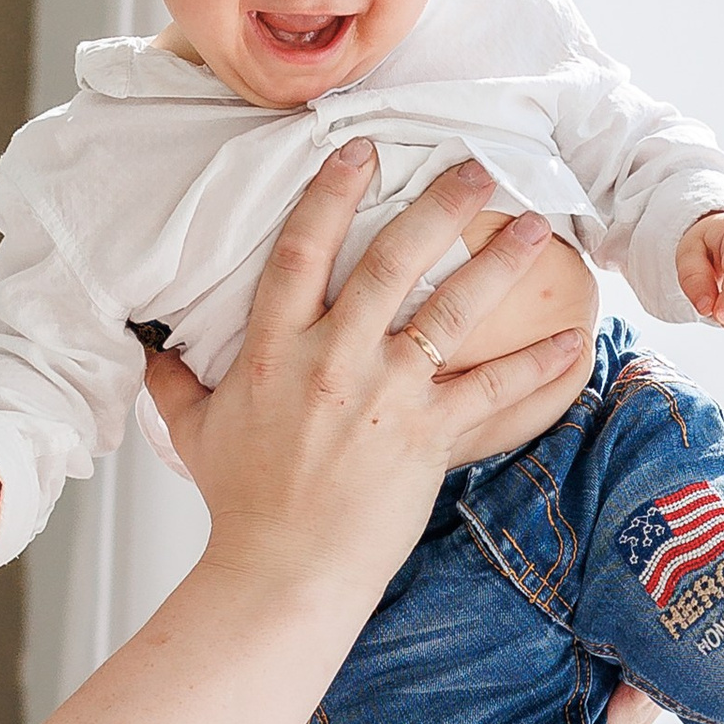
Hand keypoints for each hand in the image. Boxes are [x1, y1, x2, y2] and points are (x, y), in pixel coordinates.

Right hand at [142, 146, 590, 605]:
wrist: (281, 573)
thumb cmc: (241, 507)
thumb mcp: (193, 433)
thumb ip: (175, 381)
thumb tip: (149, 346)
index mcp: (273, 351)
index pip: (301, 251)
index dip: (331, 193)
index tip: (362, 151)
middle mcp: (332, 361)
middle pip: (390, 261)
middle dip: (437, 206)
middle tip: (475, 167)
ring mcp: (384, 395)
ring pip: (451, 311)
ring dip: (498, 262)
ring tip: (535, 227)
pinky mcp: (426, 436)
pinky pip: (493, 390)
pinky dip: (537, 367)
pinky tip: (573, 341)